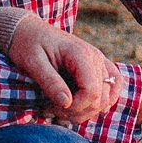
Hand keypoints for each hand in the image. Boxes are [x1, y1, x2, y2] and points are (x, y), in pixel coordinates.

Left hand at [0, 12, 129, 130]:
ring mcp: (98, 61)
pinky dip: (104, 100)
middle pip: (100, 98)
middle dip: (77, 112)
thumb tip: (67, 104)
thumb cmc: (28, 44)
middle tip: (50, 112)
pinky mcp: (97, 66)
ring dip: (87, 111)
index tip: (52, 109)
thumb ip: (50, 82)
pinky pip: (113, 85)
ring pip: (107, 97)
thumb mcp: (33, 63)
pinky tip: (86, 107)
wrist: (28, 30)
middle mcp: (95, 57)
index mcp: (81, 54)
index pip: (91, 91)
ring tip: (61, 112)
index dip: (75, 108)